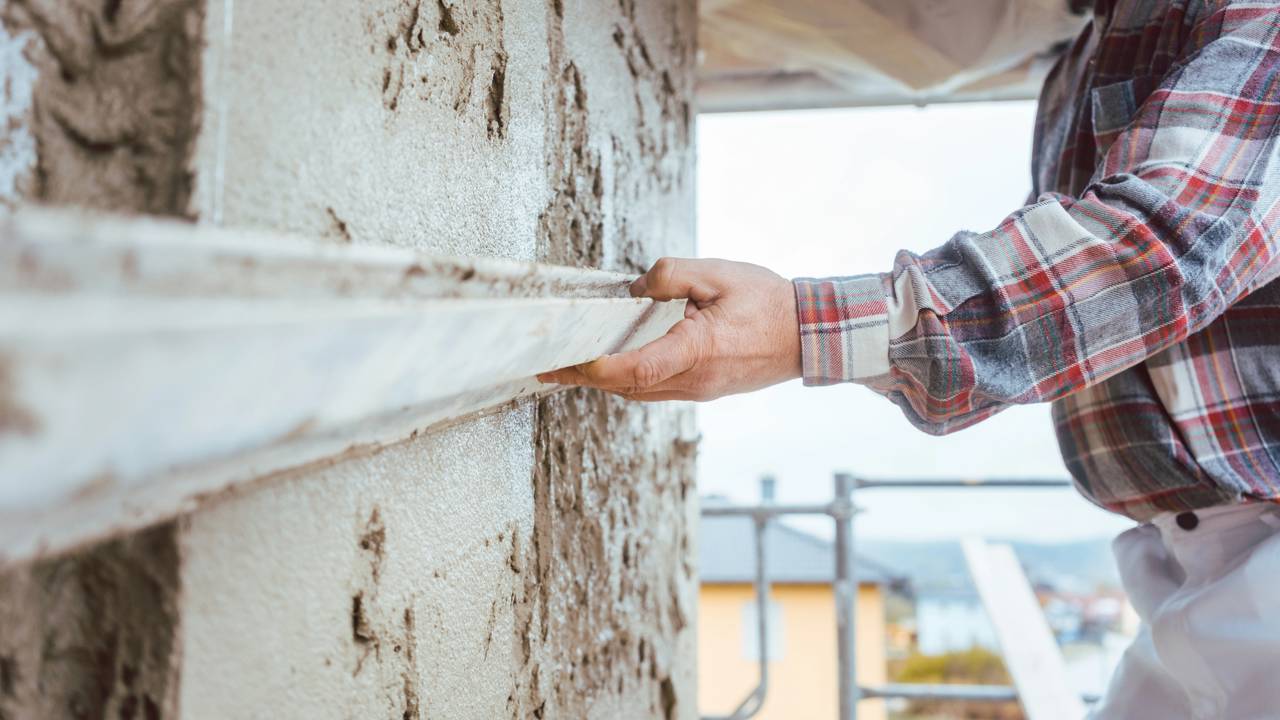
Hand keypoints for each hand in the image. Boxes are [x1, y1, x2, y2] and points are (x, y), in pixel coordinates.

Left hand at [537, 258, 801, 400]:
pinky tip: (612, 363)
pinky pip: (656, 388)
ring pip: (639, 391)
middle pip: (627, 386)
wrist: (809, 336)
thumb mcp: (718, 273)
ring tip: (569, 366)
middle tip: (546, 364)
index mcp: (697, 350)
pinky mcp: (703, 390)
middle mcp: (694, 380)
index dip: (593, 368)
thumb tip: (635, 288)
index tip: (563, 360)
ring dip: (604, 380)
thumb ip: (670, 275)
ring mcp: (699, 390)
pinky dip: (628, 378)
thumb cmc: (768, 302)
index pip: (633, 369)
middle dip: (585, 376)